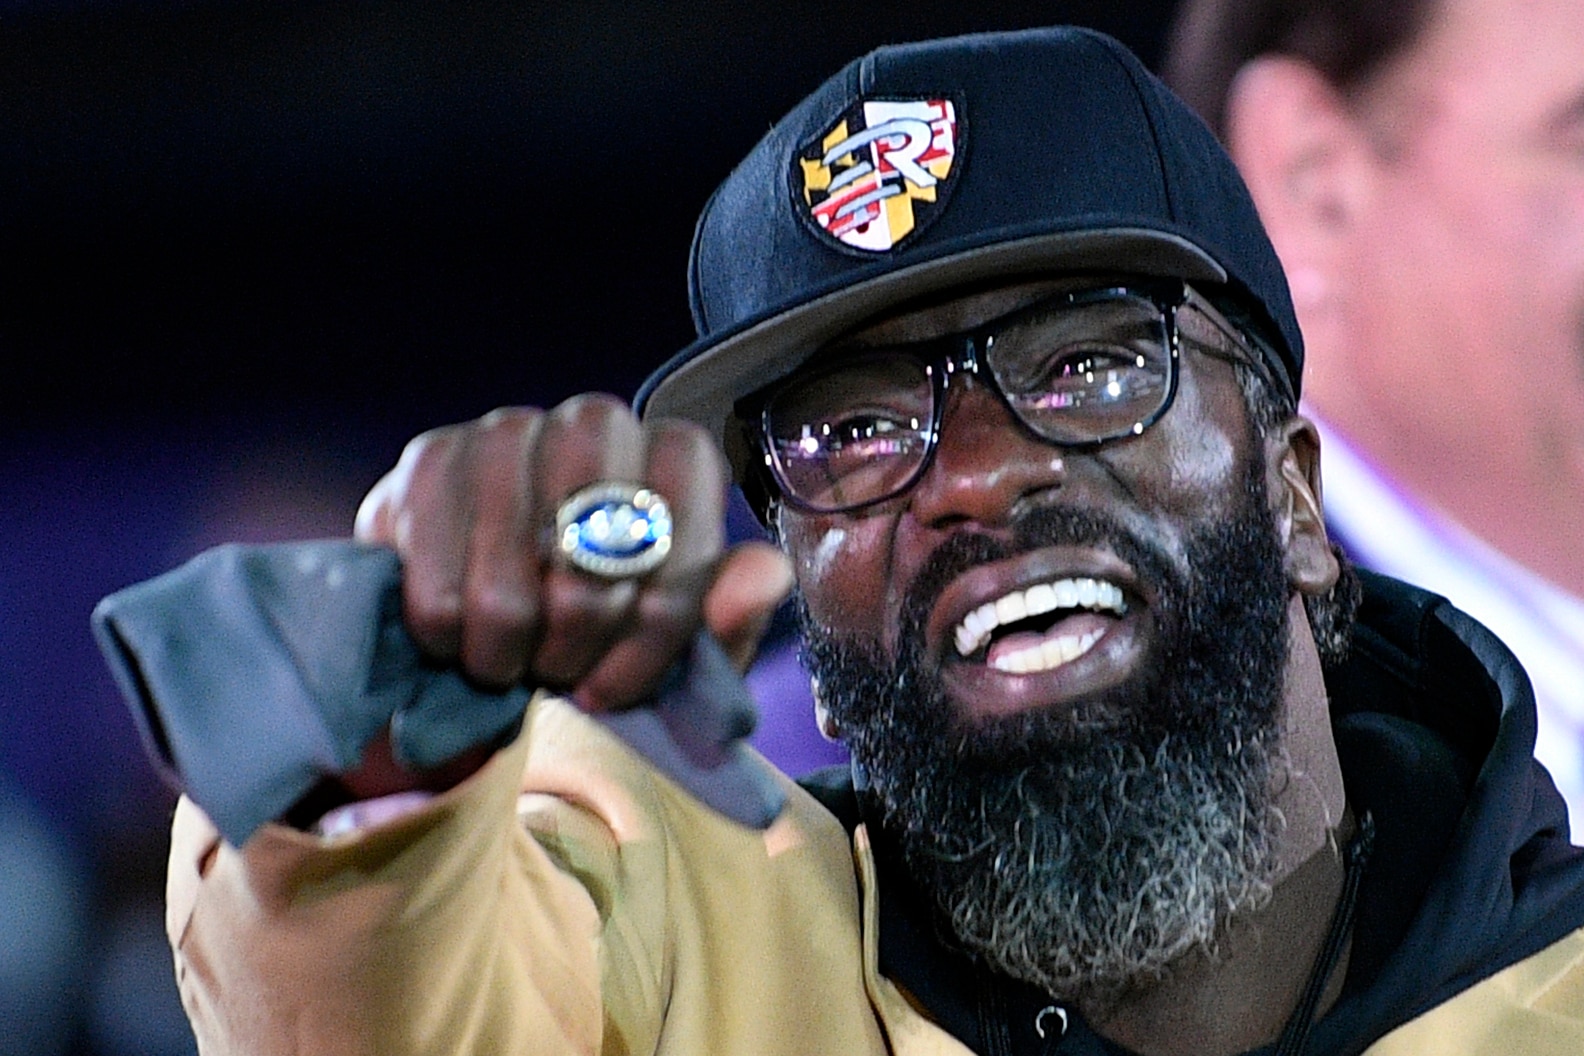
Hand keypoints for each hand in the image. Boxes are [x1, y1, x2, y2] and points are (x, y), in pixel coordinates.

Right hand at [353, 394, 793, 714]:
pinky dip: (450, 639)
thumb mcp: (676, 654)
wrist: (481, 635)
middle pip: (602, 540)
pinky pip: (441, 586)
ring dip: (512, 649)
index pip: (689, 534)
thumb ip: (726, 620)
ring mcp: (507, 432)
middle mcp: (598, 424)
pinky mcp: (429, 460)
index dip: (662, 620)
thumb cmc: (598, 640)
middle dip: (584, 631)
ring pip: (513, 579)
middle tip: (563, 670)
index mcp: (676, 457)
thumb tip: (763, 575)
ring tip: (512, 662)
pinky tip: (458, 640)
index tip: (625, 683)